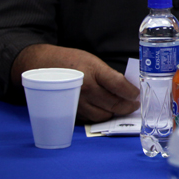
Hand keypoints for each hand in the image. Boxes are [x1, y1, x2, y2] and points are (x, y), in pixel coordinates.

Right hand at [12, 44, 139, 122]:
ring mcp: (76, 102)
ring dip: (114, 113)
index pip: (118, 86)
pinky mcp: (70, 111)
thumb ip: (108, 75)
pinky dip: (100, 115)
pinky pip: (90, 118)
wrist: (42, 65)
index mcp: (93, 72)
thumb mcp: (92, 60)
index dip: (131, 92)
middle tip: (134, 105)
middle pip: (113, 104)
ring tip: (121, 108)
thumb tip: (127, 87)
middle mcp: (85, 89)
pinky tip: (105, 110)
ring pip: (103, 115)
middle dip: (127, 106)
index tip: (137, 94)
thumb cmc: (70, 60)